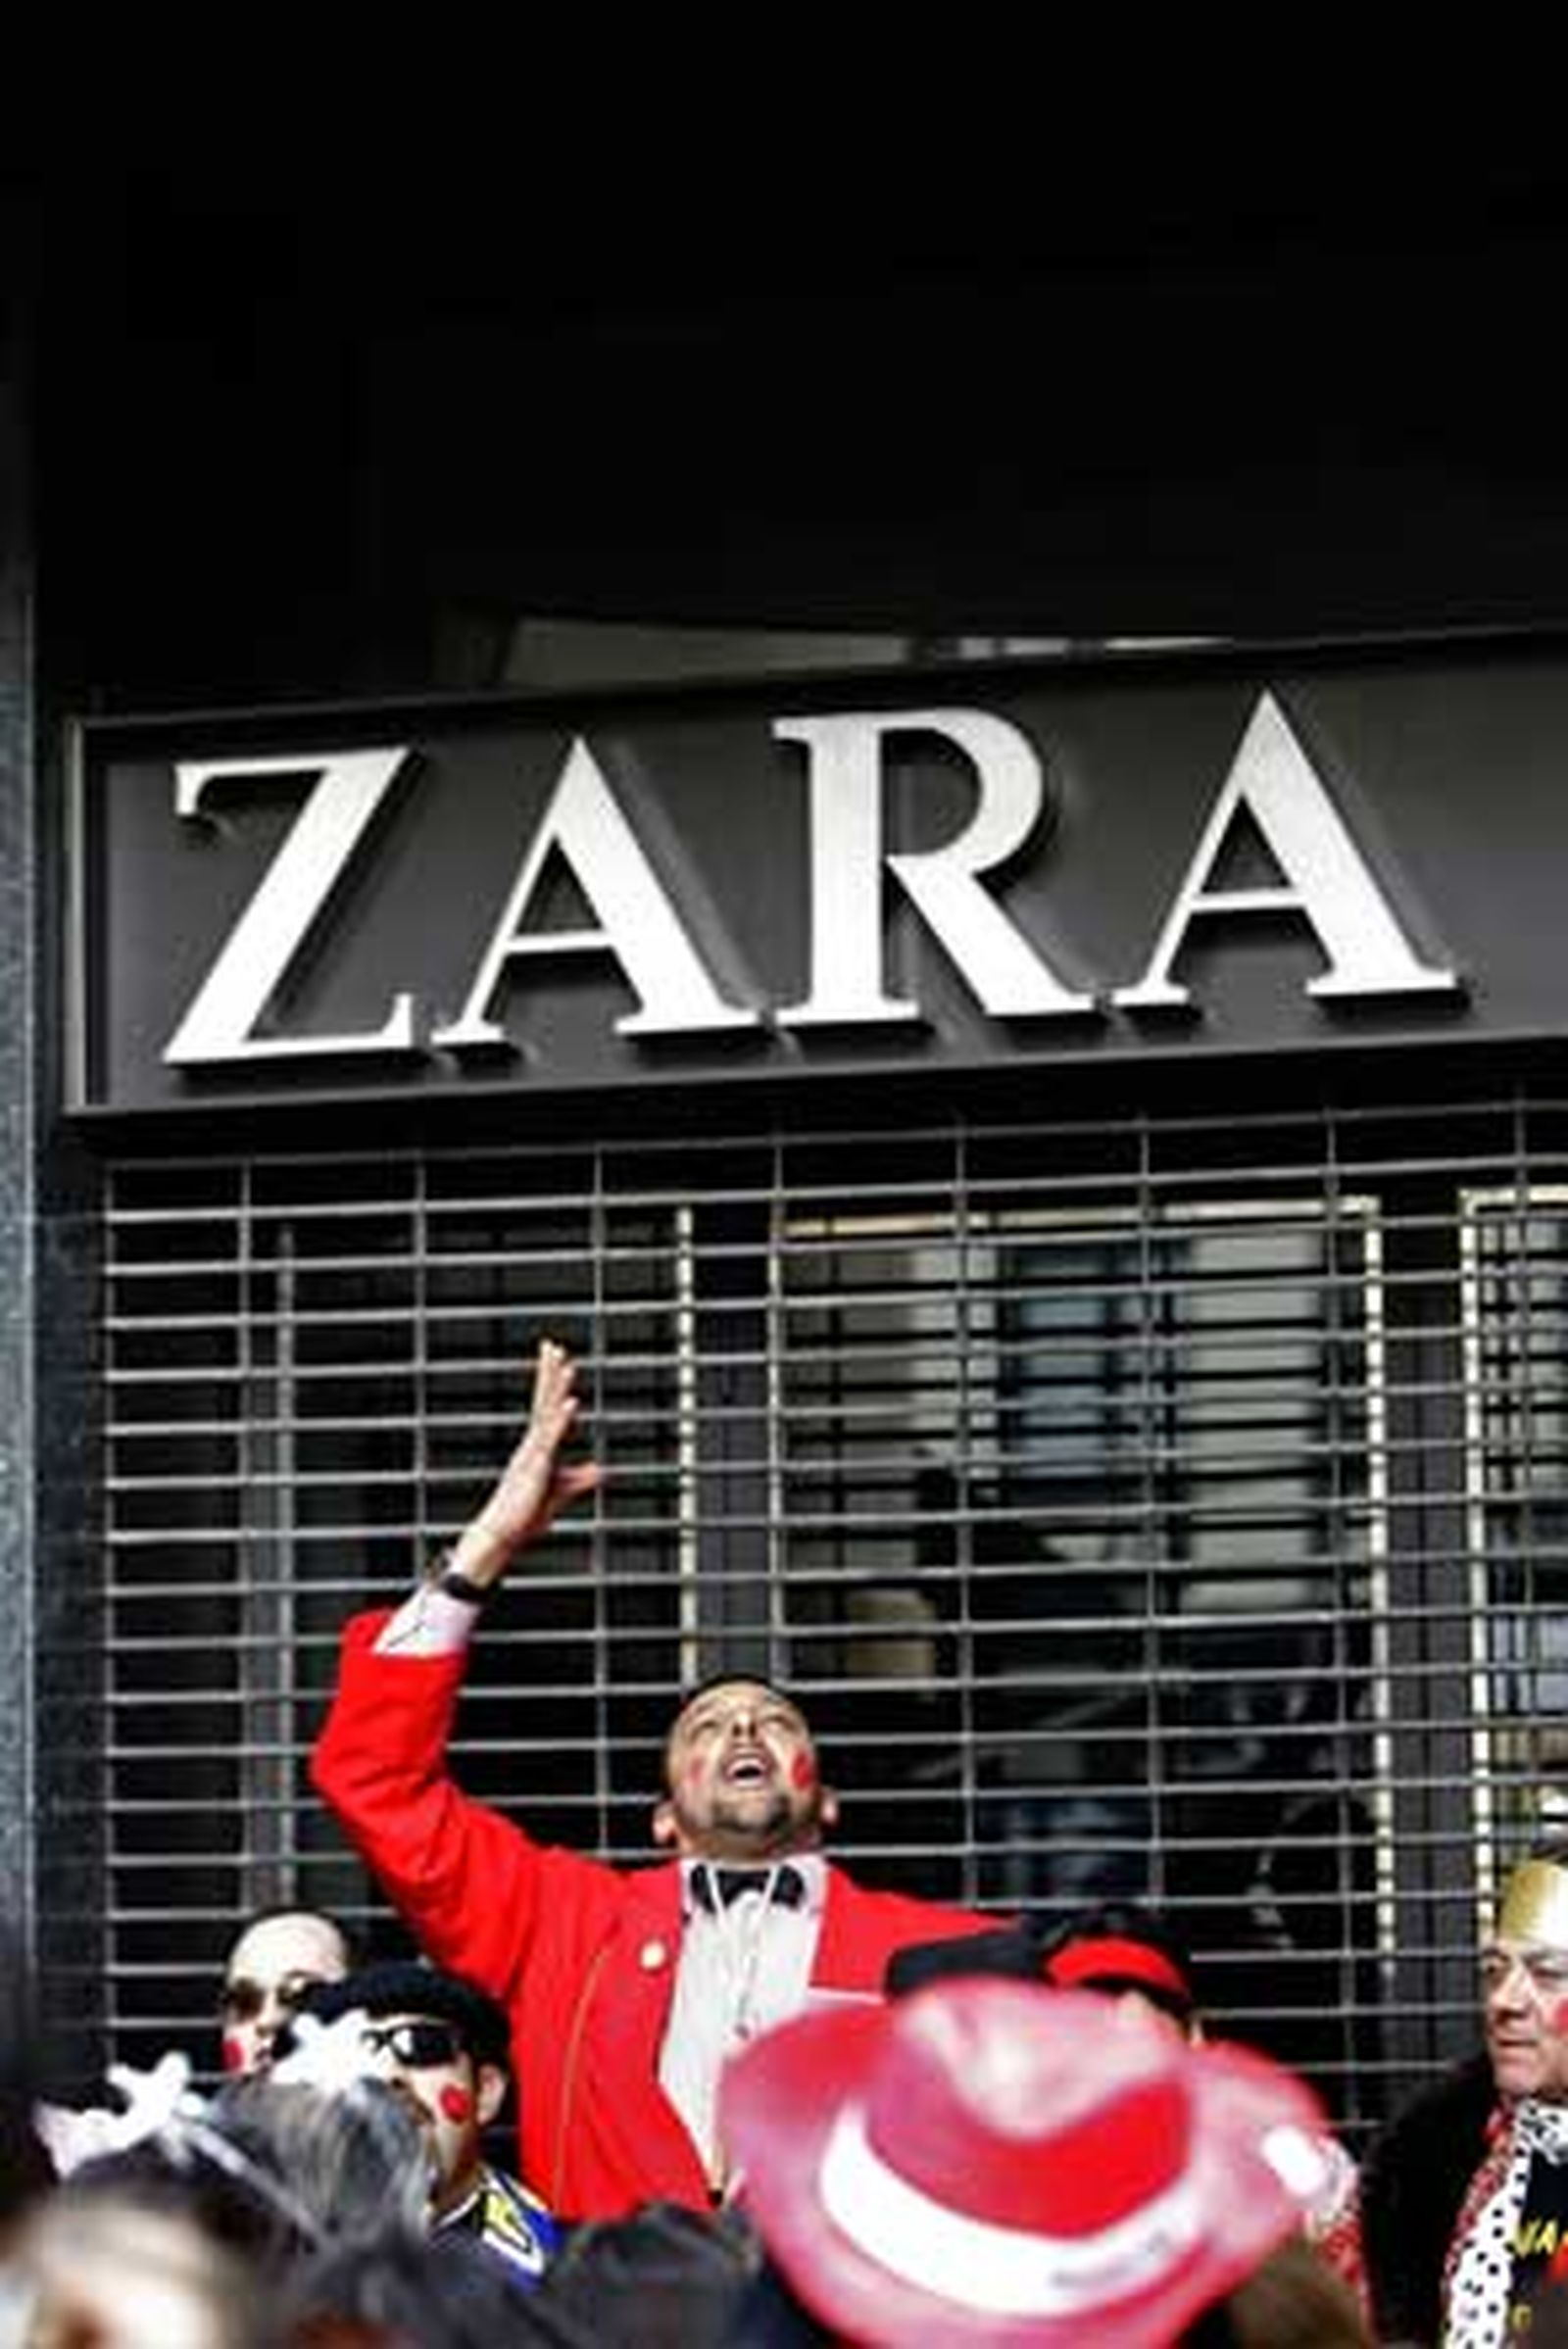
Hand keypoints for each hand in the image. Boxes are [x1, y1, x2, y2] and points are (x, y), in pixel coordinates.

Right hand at [446, 1340, 601, 1587]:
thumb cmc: (525, 1516)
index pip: (545, 1407)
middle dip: (548, 1372)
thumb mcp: (561, 1492)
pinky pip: (549, 1439)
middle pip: (542, 1401)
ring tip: (566, 1364)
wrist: (501, 1536)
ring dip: (556, 1388)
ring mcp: (532, 1454)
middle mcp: (531, 1445)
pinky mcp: (536, 1468)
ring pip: (546, 1414)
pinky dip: (561, 1420)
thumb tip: (601, 1469)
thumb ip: (580, 1478)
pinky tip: (571, 1403)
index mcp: (535, 1447)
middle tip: (552, 1345)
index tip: (557, 1359)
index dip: (551, 1382)